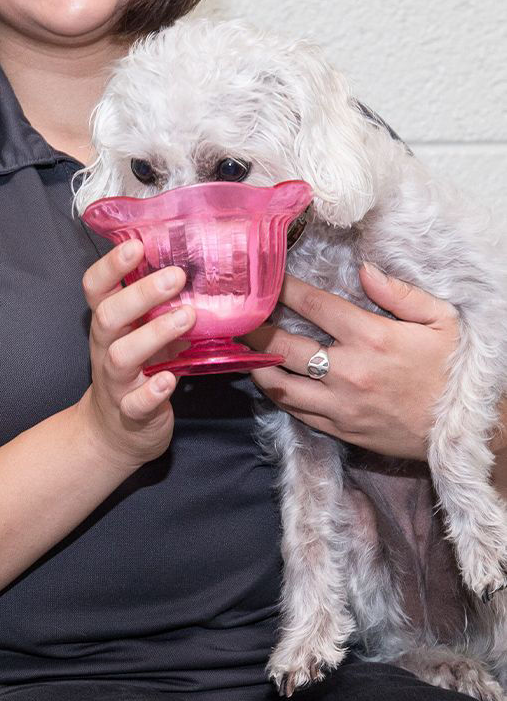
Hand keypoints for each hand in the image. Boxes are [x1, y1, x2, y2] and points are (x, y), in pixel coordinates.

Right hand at [77, 240, 194, 470]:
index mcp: (109, 324)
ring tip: (186, 317)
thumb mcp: (142, 334)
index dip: (111, 266)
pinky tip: (170, 379)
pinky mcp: (131, 413)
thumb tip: (200, 269)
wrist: (114, 433)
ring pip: (122, 356)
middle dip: (140, 294)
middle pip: (109, 316)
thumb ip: (160, 307)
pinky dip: (152, 391)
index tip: (136, 245)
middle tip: (176, 276)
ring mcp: (116, 382)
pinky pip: (136, 403)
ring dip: (154, 334)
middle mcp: (106, 349)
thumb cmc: (137, 372)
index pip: (96, 288)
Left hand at [240, 264, 459, 459]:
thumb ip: (399, 292)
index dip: (283, 289)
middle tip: (236, 315)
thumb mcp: (441, 320)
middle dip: (255, 328)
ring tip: (242, 349)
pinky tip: (269, 380)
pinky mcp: (340, 429)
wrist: (464, 430)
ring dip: (257, 364)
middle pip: (284, 345)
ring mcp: (340, 404)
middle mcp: (348, 371)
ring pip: (280, 384)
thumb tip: (364, 269)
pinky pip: (296, 411)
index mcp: (371, 337)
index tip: (264, 278)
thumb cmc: (452, 370)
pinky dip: (277, 394)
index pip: (313, 305)